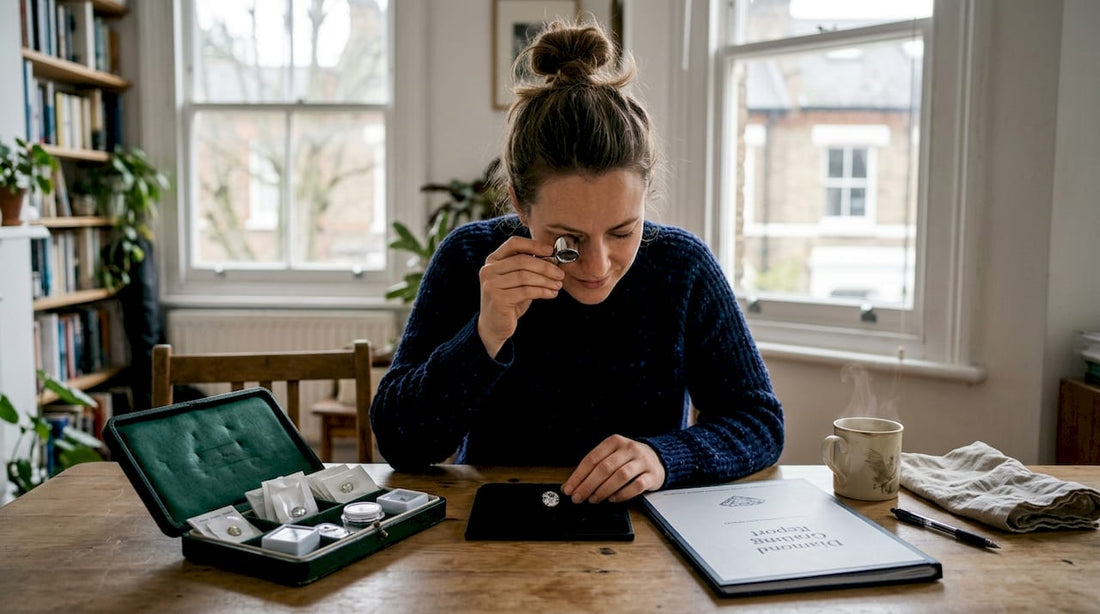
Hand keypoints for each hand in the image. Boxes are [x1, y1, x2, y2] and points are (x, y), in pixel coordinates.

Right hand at [477, 236, 564, 356]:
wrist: (494, 326)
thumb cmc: (509, 301)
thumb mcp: (518, 281)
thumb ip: (529, 268)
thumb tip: (553, 259)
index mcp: (493, 260)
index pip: (513, 243)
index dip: (533, 245)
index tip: (550, 251)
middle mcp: (488, 270)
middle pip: (522, 260)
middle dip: (545, 267)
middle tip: (560, 274)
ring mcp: (491, 284)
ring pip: (525, 276)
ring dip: (546, 280)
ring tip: (558, 285)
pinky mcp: (497, 299)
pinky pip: (526, 291)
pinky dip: (542, 291)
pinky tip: (551, 294)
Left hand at [562, 435, 665, 503]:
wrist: (658, 458)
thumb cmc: (629, 459)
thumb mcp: (612, 455)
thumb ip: (596, 467)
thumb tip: (574, 485)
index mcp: (614, 442)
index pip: (592, 459)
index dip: (578, 475)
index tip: (569, 489)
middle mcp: (629, 449)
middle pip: (604, 467)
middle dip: (588, 485)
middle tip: (578, 497)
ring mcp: (642, 461)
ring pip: (620, 476)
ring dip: (604, 490)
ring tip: (594, 499)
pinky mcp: (652, 475)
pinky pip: (636, 486)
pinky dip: (622, 494)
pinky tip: (613, 499)